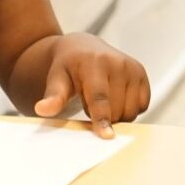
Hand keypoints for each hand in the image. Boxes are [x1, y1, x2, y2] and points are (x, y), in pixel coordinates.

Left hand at [33, 33, 150, 138]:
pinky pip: (141, 106)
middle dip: (103, 116)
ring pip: (131, 111)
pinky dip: (129, 108)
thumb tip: (42, 109)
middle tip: (89, 103)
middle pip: (116, 110)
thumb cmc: (68, 67)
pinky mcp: (142, 74)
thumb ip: (53, 96)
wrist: (83, 48)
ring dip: (116, 114)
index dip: (103, 118)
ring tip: (102, 99)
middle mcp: (118, 63)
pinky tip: (116, 97)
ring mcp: (133, 68)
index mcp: (95, 62)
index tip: (107, 136)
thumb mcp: (56, 79)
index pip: (100, 97)